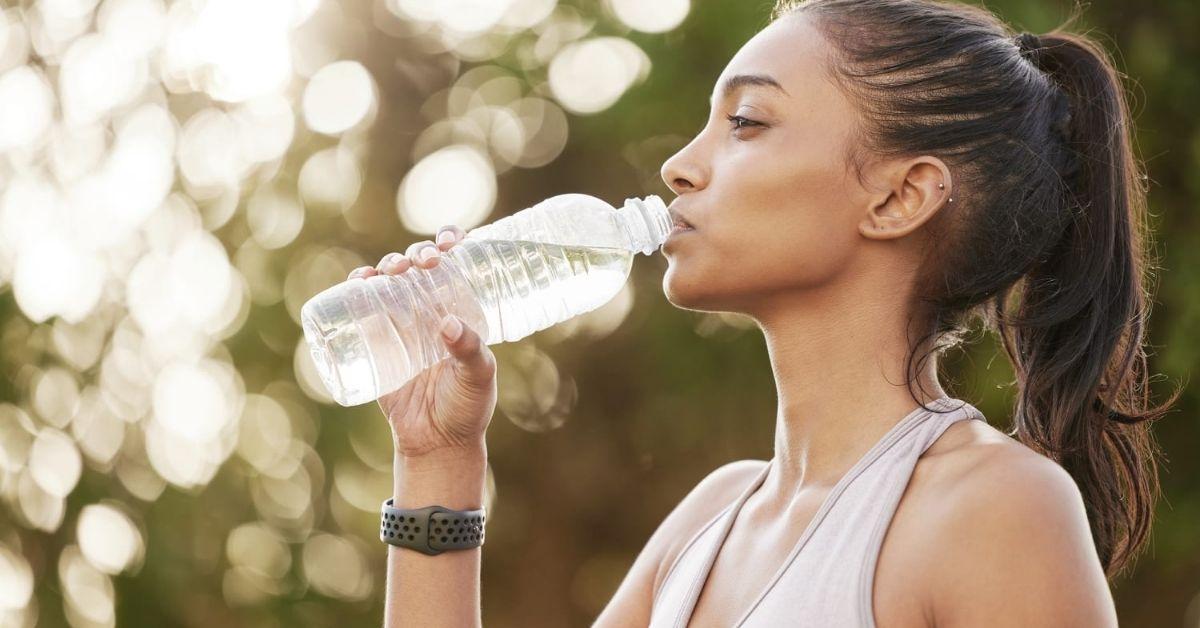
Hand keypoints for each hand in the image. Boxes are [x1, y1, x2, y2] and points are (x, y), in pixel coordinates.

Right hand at [347, 226, 496, 459]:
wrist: (436, 443)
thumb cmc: (467, 408)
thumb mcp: (478, 378)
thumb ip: (469, 352)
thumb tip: (447, 324)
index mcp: (463, 312)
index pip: (459, 267)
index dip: (452, 243)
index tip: (450, 240)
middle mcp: (432, 311)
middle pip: (422, 268)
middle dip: (417, 254)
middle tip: (421, 262)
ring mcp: (403, 325)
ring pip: (392, 282)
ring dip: (388, 265)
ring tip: (388, 270)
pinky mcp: (378, 342)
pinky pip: (363, 308)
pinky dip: (357, 287)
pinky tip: (359, 279)